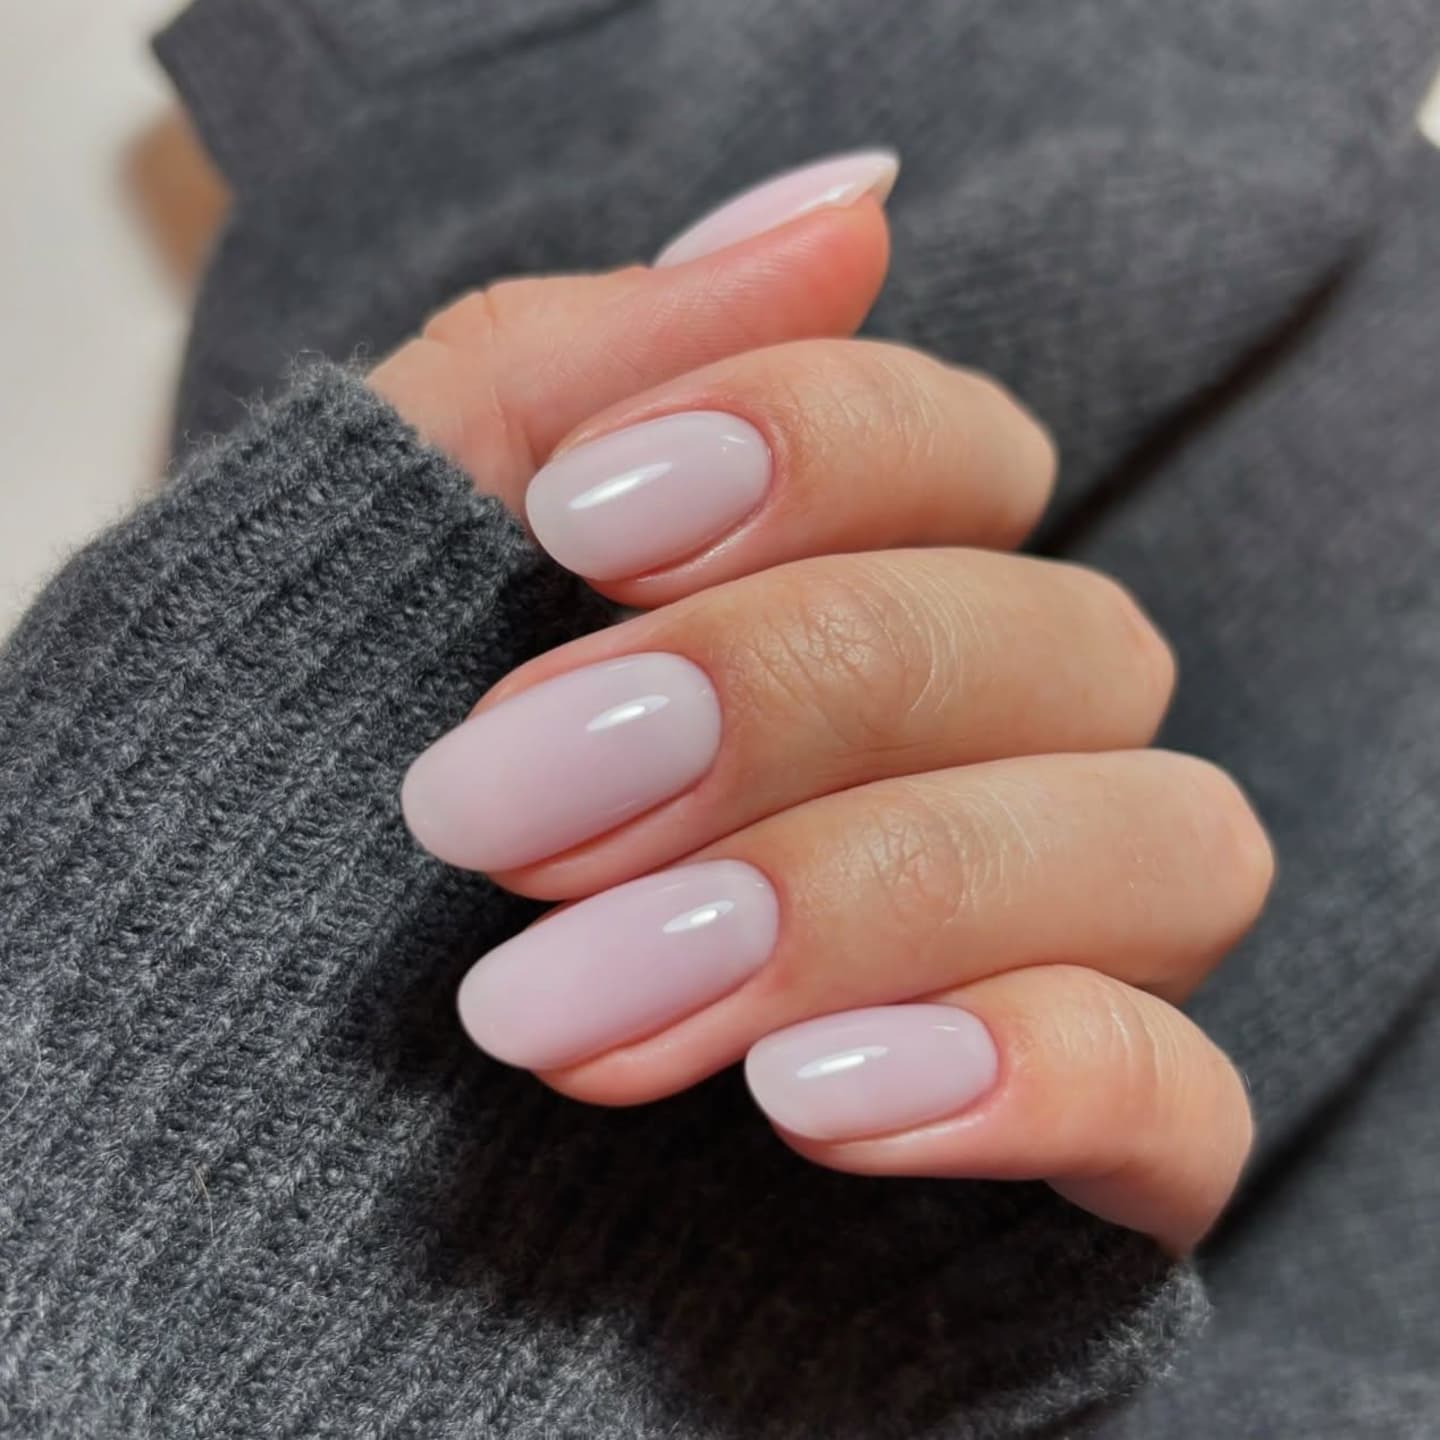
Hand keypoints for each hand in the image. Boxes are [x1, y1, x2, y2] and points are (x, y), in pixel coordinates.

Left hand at [374, 154, 1271, 1252]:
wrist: (217, 1174)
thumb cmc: (284, 846)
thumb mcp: (367, 571)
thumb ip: (574, 371)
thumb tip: (843, 210)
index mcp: (845, 608)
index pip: (970, 451)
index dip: (816, 444)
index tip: (580, 522)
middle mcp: (985, 760)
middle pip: (1068, 642)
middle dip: (796, 698)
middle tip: (505, 801)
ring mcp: (1047, 957)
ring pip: (1162, 846)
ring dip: (876, 896)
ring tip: (575, 1007)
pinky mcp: (1068, 1165)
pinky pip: (1182, 1100)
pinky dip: (1032, 1071)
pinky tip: (810, 1102)